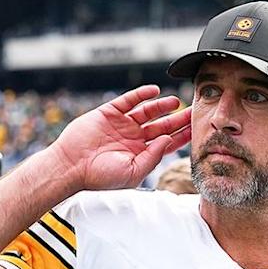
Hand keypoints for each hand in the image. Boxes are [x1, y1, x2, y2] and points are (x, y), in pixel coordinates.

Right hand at [49, 85, 191, 191]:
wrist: (71, 166)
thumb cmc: (99, 176)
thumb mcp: (132, 172)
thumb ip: (152, 156)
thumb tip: (168, 140)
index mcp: (139, 154)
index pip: (166, 142)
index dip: (182, 135)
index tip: (197, 128)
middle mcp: (132, 138)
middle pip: (161, 125)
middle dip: (178, 118)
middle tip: (194, 110)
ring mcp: (121, 124)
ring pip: (147, 111)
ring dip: (162, 106)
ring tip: (175, 101)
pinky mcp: (109, 112)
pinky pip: (129, 100)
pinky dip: (141, 94)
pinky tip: (154, 91)